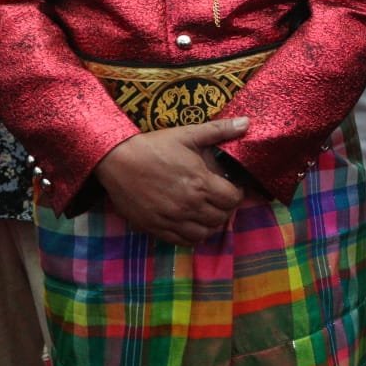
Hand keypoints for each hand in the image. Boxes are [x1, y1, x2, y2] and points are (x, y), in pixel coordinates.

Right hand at [92, 117, 249, 245]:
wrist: (117, 160)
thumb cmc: (154, 146)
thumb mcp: (188, 134)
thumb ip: (219, 130)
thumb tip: (247, 122)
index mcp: (200, 183)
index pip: (232, 199)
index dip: (236, 193)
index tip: (231, 187)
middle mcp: (188, 205)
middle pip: (221, 218)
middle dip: (225, 208)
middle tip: (219, 199)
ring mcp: (171, 219)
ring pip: (204, 234)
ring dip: (210, 224)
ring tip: (206, 212)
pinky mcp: (155, 227)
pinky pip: (182, 242)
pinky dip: (191, 236)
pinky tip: (190, 223)